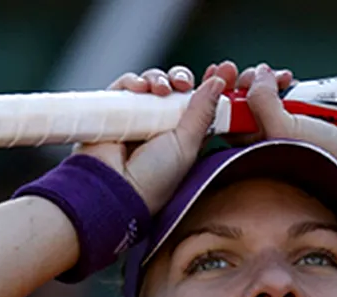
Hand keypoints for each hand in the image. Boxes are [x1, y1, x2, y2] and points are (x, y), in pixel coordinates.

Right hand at [75, 66, 225, 212]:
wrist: (114, 187)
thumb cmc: (154, 178)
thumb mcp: (188, 145)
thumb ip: (203, 113)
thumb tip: (218, 82)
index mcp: (183, 136)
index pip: (199, 104)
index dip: (210, 86)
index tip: (223, 70)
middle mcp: (160, 125)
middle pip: (175, 88)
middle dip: (182, 78)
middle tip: (184, 83)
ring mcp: (137, 117)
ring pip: (152, 83)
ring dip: (159, 79)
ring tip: (160, 89)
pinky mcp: (113, 110)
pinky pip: (124, 86)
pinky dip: (133, 81)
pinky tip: (138, 88)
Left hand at [222, 62, 336, 219]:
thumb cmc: (326, 162)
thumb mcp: (282, 130)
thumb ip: (261, 101)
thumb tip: (256, 76)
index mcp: (253, 154)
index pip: (227, 122)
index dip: (222, 97)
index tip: (224, 79)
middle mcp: (267, 142)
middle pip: (244, 106)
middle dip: (246, 85)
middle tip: (252, 75)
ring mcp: (287, 128)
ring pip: (266, 98)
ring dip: (267, 82)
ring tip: (277, 77)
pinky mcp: (305, 116)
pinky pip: (288, 95)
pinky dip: (287, 84)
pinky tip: (290, 79)